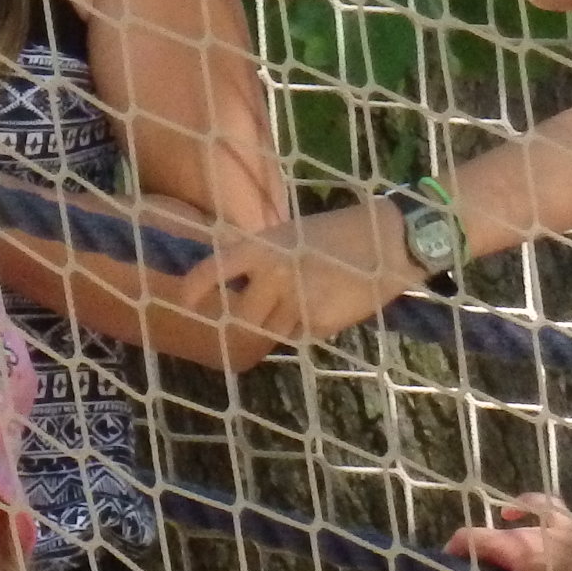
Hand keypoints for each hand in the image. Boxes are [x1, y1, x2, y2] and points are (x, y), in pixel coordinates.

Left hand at [172, 215, 324, 347]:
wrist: (386, 242)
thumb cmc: (334, 235)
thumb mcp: (288, 236)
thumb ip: (260, 259)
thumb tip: (233, 284)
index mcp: (261, 248)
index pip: (214, 271)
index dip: (195, 288)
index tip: (185, 301)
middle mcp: (273, 275)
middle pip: (243, 316)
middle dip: (249, 316)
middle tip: (265, 306)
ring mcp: (296, 302)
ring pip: (269, 331)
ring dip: (276, 323)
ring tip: (299, 301)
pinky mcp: (318, 323)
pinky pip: (297, 336)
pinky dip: (302, 328)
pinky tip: (322, 306)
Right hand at [436, 492, 571, 570]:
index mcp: (514, 546)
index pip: (468, 539)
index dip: (453, 559)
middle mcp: (531, 529)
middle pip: (491, 542)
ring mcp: (555, 528)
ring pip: (514, 532)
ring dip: (501, 557)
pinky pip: (545, 511)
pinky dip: (527, 511)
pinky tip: (518, 516)